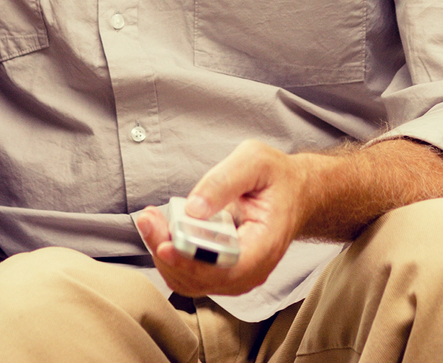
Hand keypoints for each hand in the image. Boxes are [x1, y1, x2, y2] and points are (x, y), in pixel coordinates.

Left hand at [135, 140, 311, 297]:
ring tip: (150, 220)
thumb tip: (193, 209)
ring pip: (190, 281)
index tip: (165, 243)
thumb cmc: (277, 178)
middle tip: (148, 220)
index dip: (192, 262)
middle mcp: (251, 269)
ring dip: (164, 254)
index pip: (225, 268)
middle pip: (201, 278)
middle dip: (168, 252)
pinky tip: (161, 228)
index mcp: (265, 245)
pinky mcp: (223, 270)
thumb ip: (224, 181)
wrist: (295, 193)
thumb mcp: (255, 161)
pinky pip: (190, 274)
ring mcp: (237, 274)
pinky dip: (171, 255)